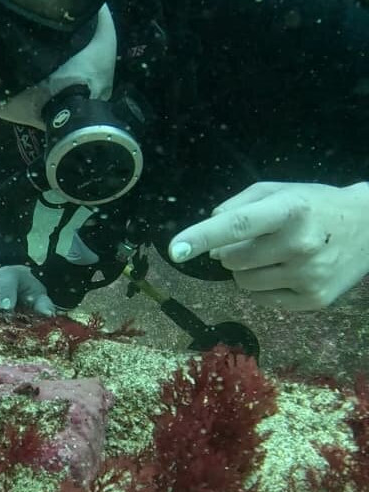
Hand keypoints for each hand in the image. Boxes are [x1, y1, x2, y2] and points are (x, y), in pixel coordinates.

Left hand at [168, 181, 368, 309]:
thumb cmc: (314, 206)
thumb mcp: (279, 191)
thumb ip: (239, 204)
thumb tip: (208, 230)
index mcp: (291, 210)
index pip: (237, 224)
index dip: (202, 237)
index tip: (176, 249)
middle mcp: (302, 244)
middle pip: (233, 259)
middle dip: (231, 252)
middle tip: (254, 241)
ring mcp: (309, 276)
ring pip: (243, 282)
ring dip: (246, 270)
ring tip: (273, 255)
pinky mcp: (313, 300)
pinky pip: (262, 300)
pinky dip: (263, 287)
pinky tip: (286, 271)